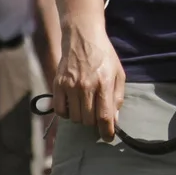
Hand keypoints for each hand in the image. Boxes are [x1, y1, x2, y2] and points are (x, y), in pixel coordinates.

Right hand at [53, 24, 125, 141]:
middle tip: (96, 115)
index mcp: (103, 83)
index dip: (107, 131)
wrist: (82, 37)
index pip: (104, 116)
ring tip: (85, 107)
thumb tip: (115, 119)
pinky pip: (61, 110)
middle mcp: (86, 86)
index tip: (108, 137)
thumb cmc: (103, 55)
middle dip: (94, 122)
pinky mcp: (58, 85)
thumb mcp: (118, 73)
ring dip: (81, 117)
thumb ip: (117, 96)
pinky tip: (73, 105)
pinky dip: (67, 112)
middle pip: (88, 120)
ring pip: (74, 117)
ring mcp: (70, 86)